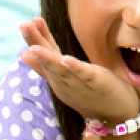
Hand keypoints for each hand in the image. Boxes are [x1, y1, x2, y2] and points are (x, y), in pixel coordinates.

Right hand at [18, 17, 139, 125]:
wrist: (115, 116)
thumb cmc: (90, 95)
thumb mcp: (65, 79)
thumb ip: (46, 67)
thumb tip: (24, 53)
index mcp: (58, 77)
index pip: (45, 54)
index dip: (36, 39)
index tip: (26, 23)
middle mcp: (64, 82)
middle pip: (48, 60)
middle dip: (35, 43)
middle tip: (23, 25)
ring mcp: (79, 84)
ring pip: (61, 70)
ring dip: (48, 58)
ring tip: (34, 48)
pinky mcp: (96, 84)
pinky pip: (85, 75)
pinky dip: (75, 67)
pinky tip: (66, 59)